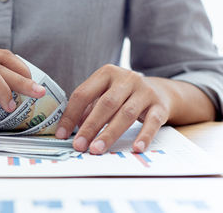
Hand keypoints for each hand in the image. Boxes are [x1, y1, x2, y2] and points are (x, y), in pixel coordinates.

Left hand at [55, 64, 172, 153]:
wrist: (160, 91)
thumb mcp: (104, 95)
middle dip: (90, 127)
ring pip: (126, 114)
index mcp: (106, 73)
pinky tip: (136, 148)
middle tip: (79, 145)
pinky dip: (144, 135)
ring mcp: (144, 91)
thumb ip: (87, 109)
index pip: (83, 94)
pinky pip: (152, 122)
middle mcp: (126, 78)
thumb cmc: (123, 96)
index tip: (61, 135)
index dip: (70, 115)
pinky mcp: (160, 105)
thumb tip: (69, 130)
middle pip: (105, 104)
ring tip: (97, 149)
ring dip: (109, 133)